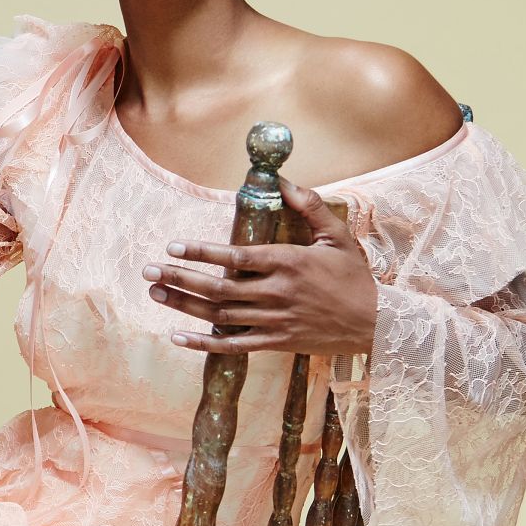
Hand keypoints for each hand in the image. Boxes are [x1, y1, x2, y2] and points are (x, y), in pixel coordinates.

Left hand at [142, 177, 379, 355]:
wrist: (376, 323)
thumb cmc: (355, 277)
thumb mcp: (336, 236)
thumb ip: (309, 205)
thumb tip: (282, 179)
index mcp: (288, 262)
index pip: (236, 257)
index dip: (201, 253)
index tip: (173, 246)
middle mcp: (277, 293)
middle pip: (219, 287)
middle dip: (180, 278)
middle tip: (148, 271)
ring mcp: (275, 321)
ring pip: (220, 315)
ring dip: (185, 305)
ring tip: (155, 293)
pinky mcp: (276, 343)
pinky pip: (233, 346)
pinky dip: (204, 344)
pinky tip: (178, 338)